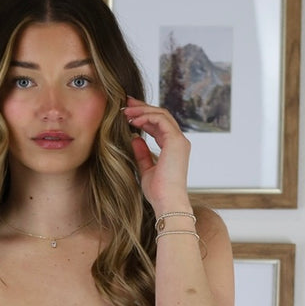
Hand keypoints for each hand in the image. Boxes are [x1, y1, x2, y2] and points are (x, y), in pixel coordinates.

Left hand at [121, 97, 190, 212]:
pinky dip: (146, 117)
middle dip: (142, 107)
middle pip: (161, 115)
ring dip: (142, 110)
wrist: (167, 202)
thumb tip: (134, 139)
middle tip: (125, 103)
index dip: (143, 116)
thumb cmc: (158, 192)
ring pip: (161, 114)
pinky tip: (132, 120)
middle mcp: (179, 141)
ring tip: (125, 111)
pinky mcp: (176, 141)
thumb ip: (142, 154)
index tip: (127, 113)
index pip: (159, 125)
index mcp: (173, 147)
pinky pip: (161, 120)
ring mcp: (179, 140)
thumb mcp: (146, 169)